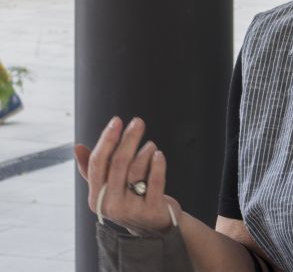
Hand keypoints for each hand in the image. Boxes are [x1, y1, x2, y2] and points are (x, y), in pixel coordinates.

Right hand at [74, 116, 180, 234]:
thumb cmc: (130, 200)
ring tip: (151, 145)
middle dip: (128, 139)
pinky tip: (159, 154)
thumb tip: (77, 147)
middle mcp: (110, 205)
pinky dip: (157, 165)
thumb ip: (94, 170)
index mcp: (96, 197)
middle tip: (138, 122)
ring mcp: (130, 210)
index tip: (116, 121)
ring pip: (136, 171)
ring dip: (145, 152)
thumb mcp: (110, 188)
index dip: (107, 140)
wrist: (154, 227)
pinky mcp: (150, 211)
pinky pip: (154, 182)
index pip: (97, 163)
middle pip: (118, 164)